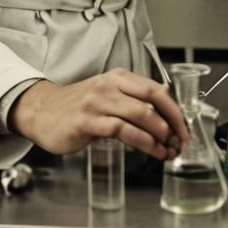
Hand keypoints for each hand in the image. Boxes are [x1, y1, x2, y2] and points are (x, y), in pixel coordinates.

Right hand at [7, 69, 188, 160]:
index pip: (157, 89)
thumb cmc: (77, 105)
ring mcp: (100, 102)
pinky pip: (123, 130)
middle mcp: (112, 85)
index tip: (186, 127)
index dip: (175, 109)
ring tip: (169, 149)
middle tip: (183, 139)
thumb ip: (132, 100)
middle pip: (154, 98)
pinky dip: (143, 141)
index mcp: (120, 77)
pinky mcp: (89, 121)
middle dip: (174, 120)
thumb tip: (163, 115)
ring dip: (160, 134)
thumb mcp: (108, 94)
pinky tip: (152, 150)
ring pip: (141, 114)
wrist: (42, 111)